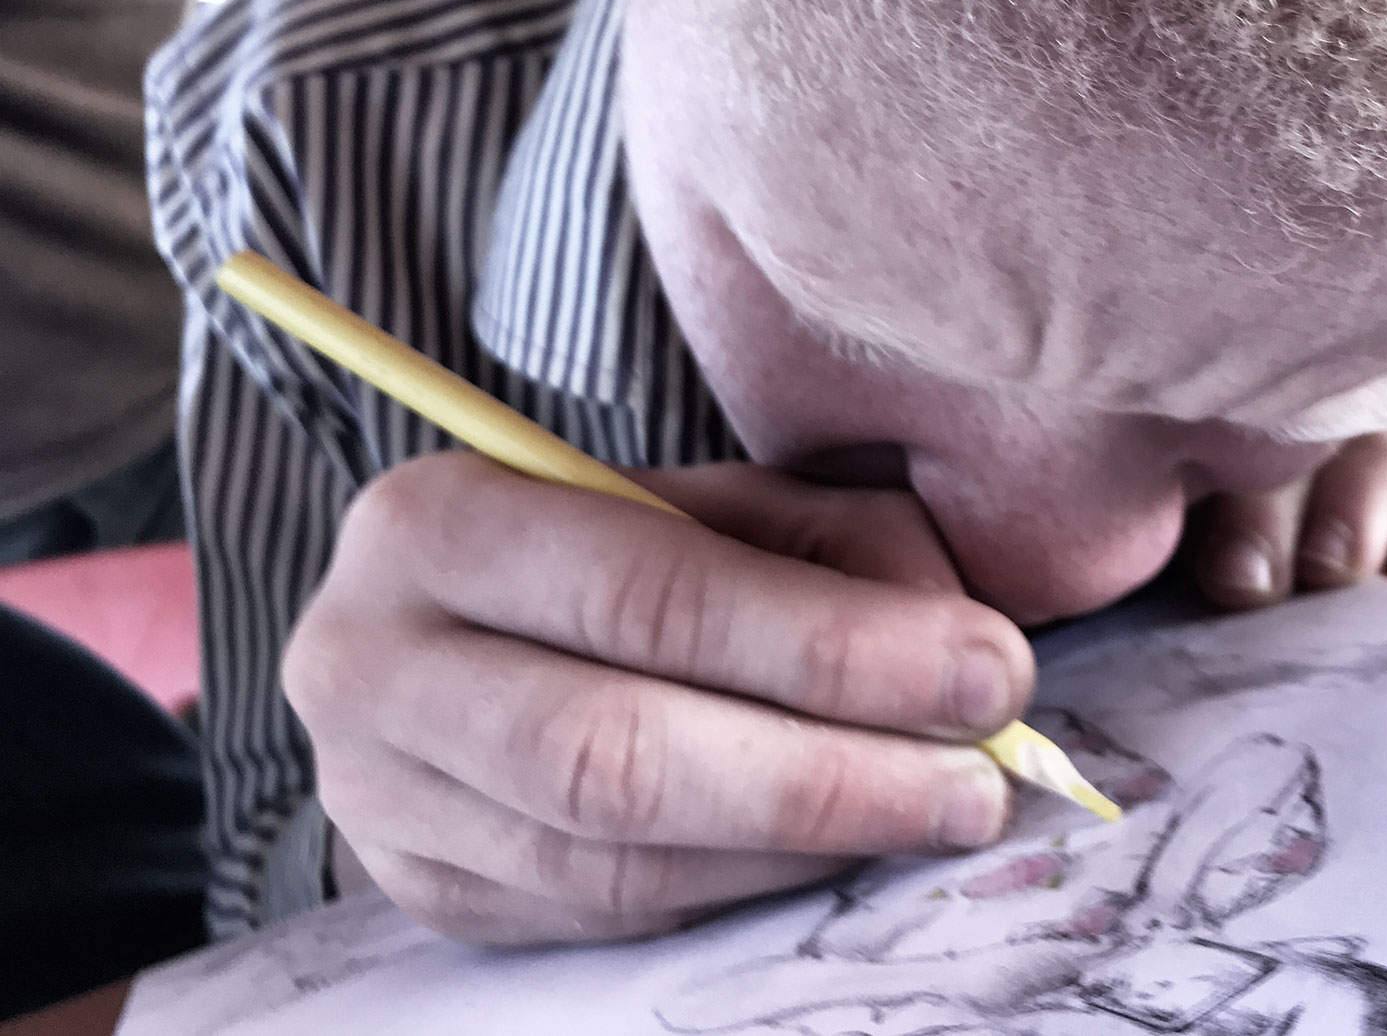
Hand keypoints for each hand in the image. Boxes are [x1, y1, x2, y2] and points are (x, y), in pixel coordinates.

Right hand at [284, 455, 1034, 943]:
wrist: (452, 622)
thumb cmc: (618, 544)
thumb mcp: (722, 500)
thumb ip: (842, 550)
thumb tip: (965, 661)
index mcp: (438, 523)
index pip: (649, 594)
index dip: (830, 647)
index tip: (985, 674)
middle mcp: (371, 665)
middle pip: (611, 754)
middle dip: (825, 775)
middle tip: (979, 781)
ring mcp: (380, 798)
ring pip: (610, 860)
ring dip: (799, 848)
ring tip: (934, 812)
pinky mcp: (422, 890)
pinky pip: (601, 916)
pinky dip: (740, 887)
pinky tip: (832, 849)